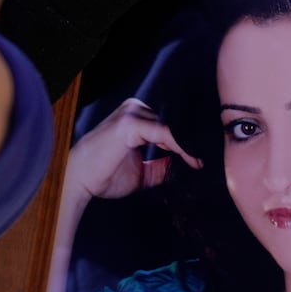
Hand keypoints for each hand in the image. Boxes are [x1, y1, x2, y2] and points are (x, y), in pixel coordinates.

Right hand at [65, 97, 202, 203]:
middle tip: (212, 158)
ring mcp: (132, 113)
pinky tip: (192, 159)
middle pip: (175, 122)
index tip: (206, 159)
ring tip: (205, 161)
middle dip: (193, 140)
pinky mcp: (130, 123)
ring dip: (190, 144)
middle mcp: (135, 110)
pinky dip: (181, 147)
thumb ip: (162, 167)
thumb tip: (183, 166)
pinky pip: (165, 133)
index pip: (171, 125)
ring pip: (172, 126)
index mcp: (137, 118)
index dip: (190, 142)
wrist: (78, 181)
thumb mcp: (142, 174)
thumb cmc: (104, 176)